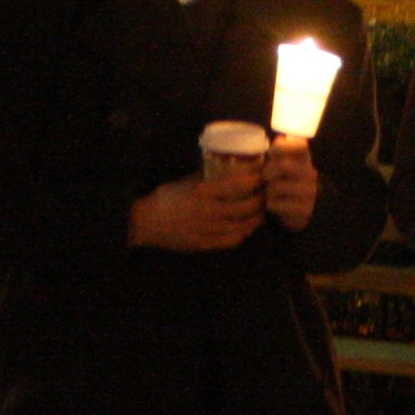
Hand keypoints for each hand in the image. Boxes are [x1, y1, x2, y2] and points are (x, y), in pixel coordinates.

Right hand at [129, 174, 263, 250]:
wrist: (146, 223)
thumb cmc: (165, 198)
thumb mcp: (186, 181)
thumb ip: (207, 178)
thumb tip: (227, 170)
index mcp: (204, 192)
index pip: (240, 185)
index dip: (256, 180)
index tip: (263, 175)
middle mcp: (210, 212)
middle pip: (248, 206)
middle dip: (262, 198)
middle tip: (267, 192)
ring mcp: (210, 231)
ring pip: (245, 226)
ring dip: (257, 217)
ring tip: (261, 210)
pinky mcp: (207, 245)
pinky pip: (234, 240)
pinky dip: (244, 232)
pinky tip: (246, 227)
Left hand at [263, 135, 321, 232]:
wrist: (299, 211)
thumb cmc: (285, 181)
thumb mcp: (283, 162)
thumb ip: (280, 150)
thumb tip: (280, 139)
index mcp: (305, 158)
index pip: (300, 145)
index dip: (282, 148)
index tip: (272, 155)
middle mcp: (310, 173)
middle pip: (282, 165)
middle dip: (268, 172)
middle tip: (267, 178)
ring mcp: (309, 192)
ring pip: (276, 187)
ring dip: (268, 191)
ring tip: (272, 193)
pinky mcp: (304, 210)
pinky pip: (275, 204)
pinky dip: (270, 205)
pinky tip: (276, 205)